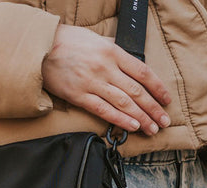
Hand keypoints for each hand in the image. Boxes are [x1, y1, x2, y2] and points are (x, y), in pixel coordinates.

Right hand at [42, 24, 171, 136]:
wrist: (39, 47)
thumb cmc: (67, 41)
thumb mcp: (95, 39)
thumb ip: (113, 52)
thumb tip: (130, 64)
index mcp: (112, 52)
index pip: (142, 72)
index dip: (158, 88)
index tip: (166, 99)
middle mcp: (105, 68)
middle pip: (137, 92)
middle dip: (154, 108)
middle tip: (165, 121)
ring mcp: (93, 83)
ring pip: (124, 104)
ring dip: (142, 118)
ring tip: (152, 129)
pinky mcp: (80, 96)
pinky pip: (105, 111)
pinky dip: (121, 120)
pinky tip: (132, 126)